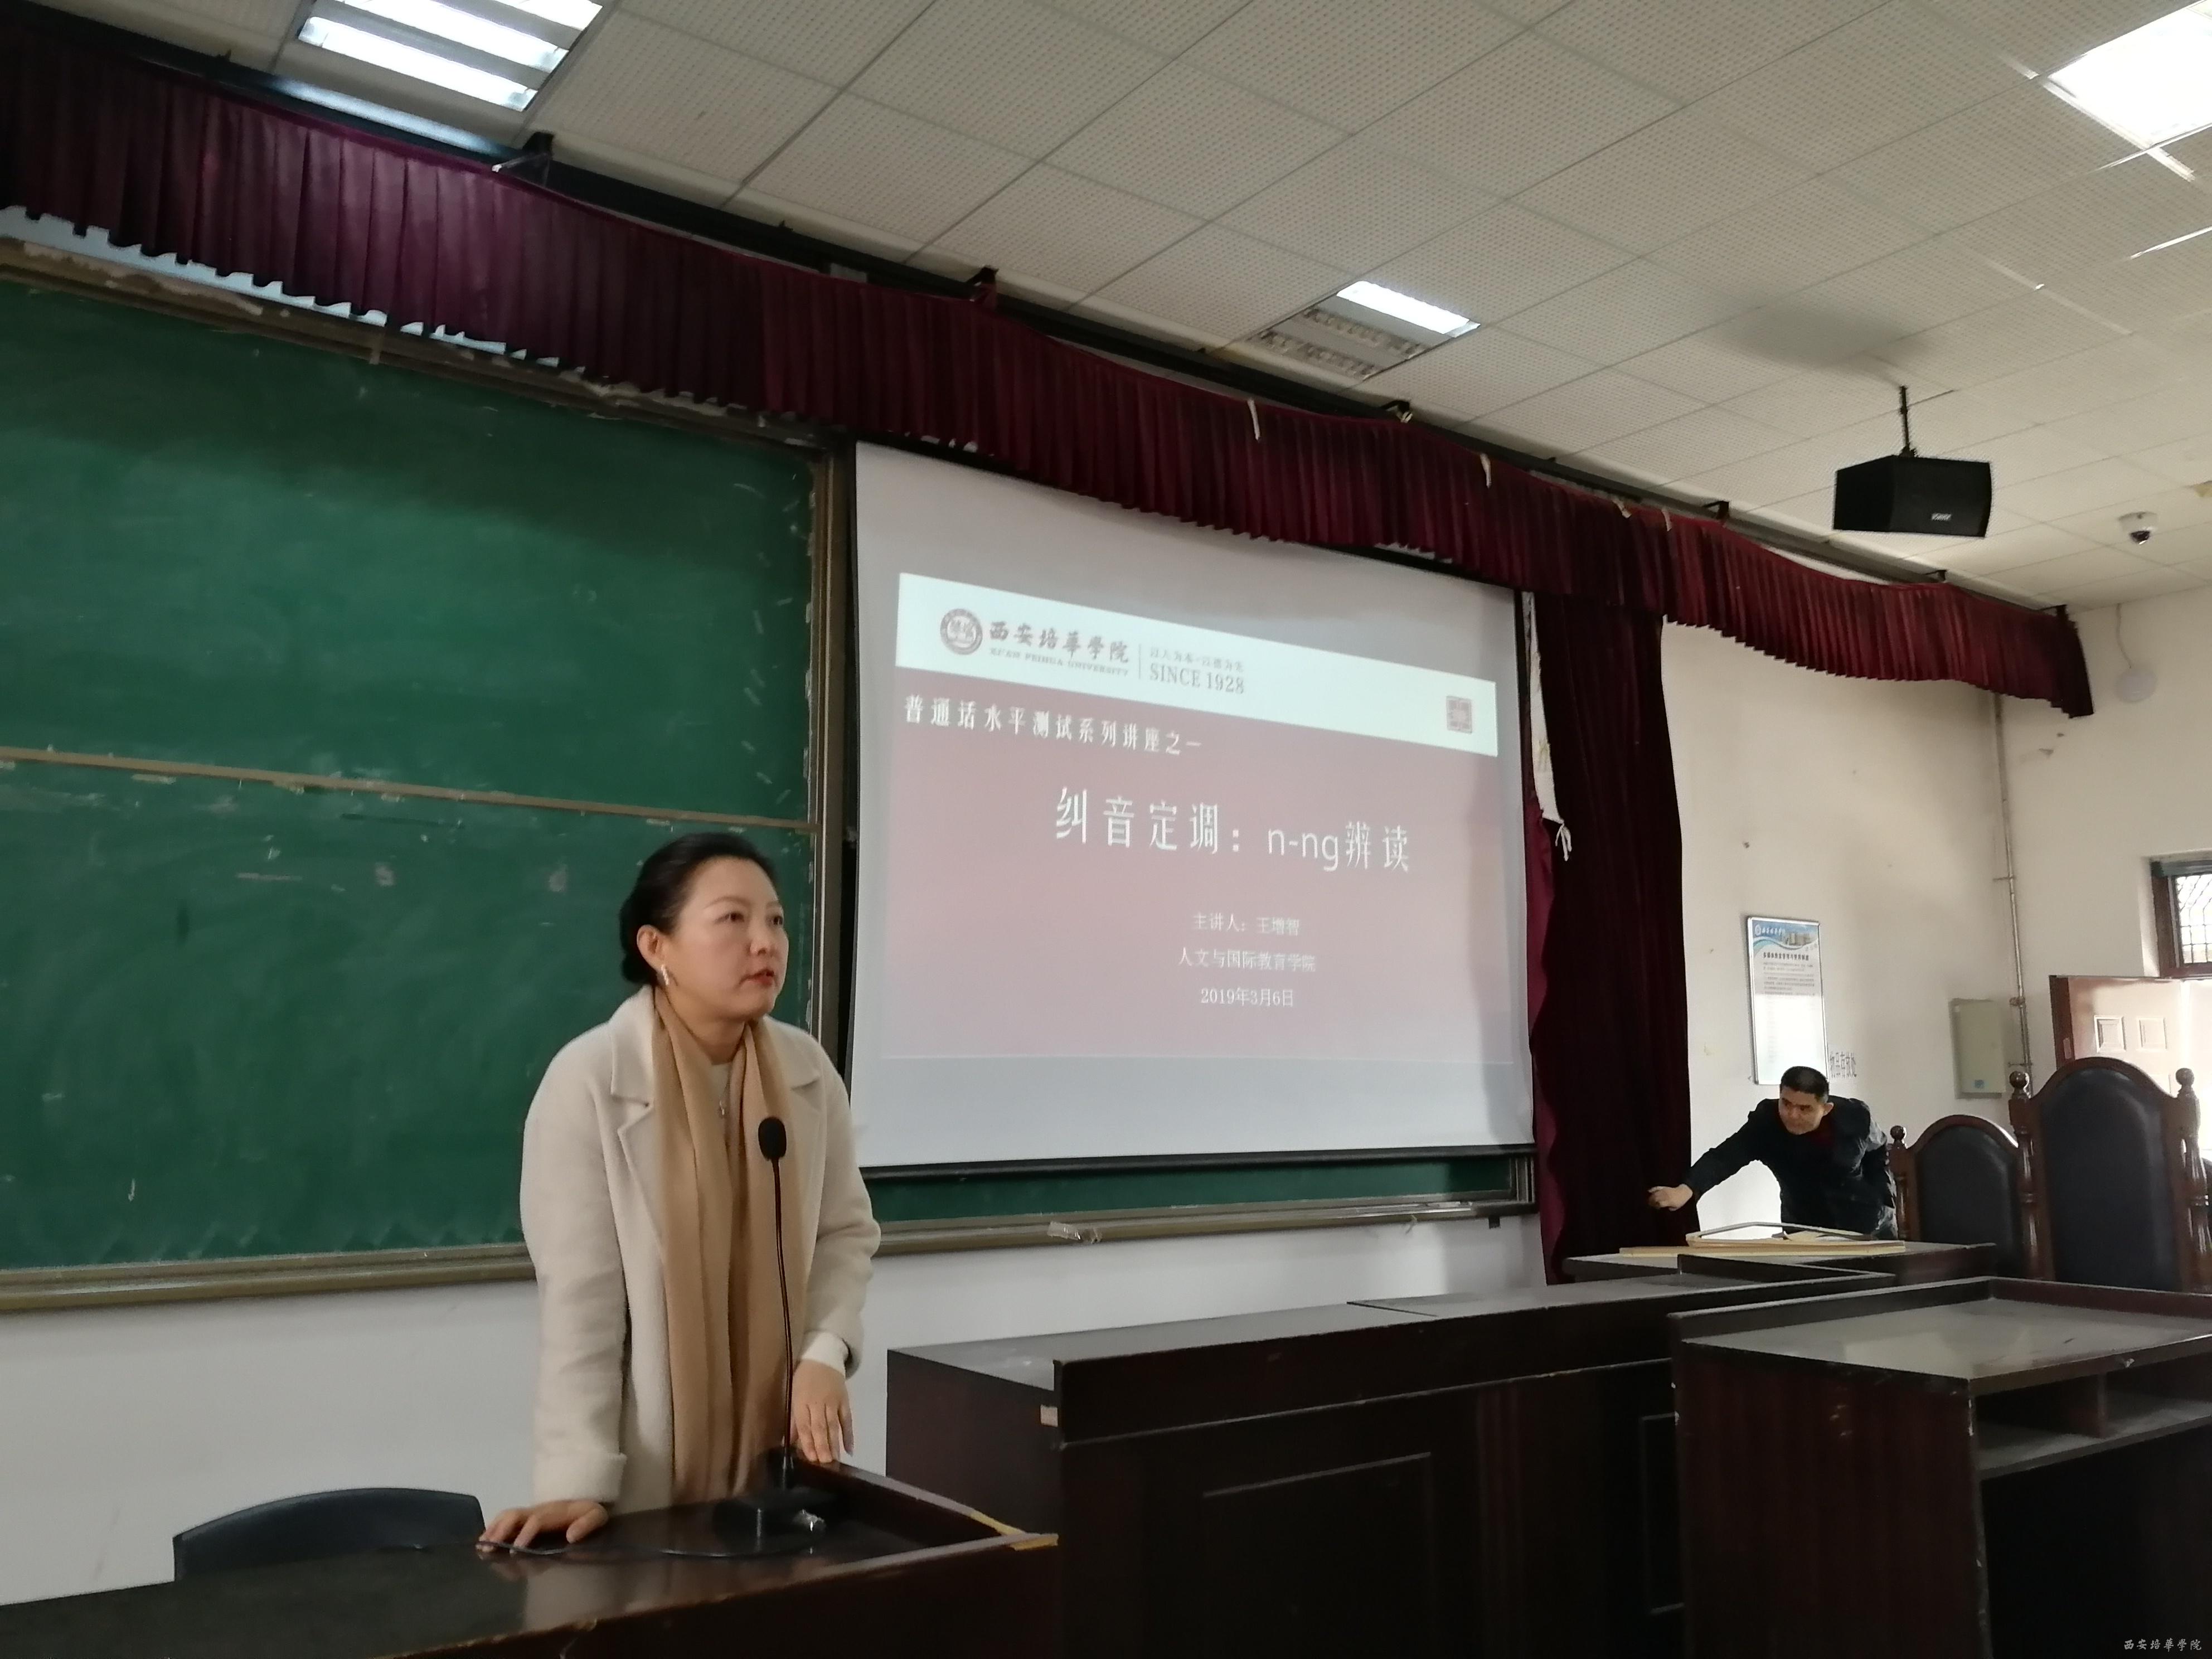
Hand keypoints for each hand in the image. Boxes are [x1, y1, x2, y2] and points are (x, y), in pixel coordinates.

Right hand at [479, 1499, 607, 1550]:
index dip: (525, 1534)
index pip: (536, 1521)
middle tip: (490, 1549)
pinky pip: (505, 1519)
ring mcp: (529, 1513)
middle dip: (501, 1531)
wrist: (586, 1505)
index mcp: (555, 1512)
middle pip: (515, 1515)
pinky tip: (483, 1544)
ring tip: (482, 1548)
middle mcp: (538, 1511)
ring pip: (507, 1516)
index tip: (516, 1551)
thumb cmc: (590, 1514)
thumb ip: (588, 1524)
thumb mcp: (597, 1516)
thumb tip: (571, 1536)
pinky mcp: (525, 1518)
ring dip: (493, 1530)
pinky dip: (492, 1529)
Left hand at [790, 1357, 852, 1465]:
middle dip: (822, 1445)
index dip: (808, 1441)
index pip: (805, 1424)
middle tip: (825, 1462)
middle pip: (820, 1426)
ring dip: (834, 1443)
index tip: (811, 1457)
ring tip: (835, 1460)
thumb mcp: (794, 1395)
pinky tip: (849, 1449)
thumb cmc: (804, 1379)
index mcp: (802, 1401)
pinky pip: (847, 1419)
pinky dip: (849, 1434)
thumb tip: (788, 1443)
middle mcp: (818, 1402)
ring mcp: (834, 1401)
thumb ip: (794, 1420)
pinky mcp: (845, 1400)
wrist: (823, 1357)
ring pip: (834, 1424)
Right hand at [1647, 1184, 1693, 1210]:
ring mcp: (1664, 1191)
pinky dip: (1652, 1190)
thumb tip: (1663, 1208)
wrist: (1684, 1192)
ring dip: (1651, 1197)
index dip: (1656, 1206)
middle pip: (1655, 1198)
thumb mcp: (1676, 1207)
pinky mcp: (1664, 1187)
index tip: (1655, 1208)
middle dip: (1651, 1202)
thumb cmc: (1680, 1201)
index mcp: (1669, 1201)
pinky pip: (1656, 1188)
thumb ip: (1669, 1208)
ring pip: (1655, 1193)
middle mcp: (1666, 1195)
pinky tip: (1649, 1191)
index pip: (1659, 1203)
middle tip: (1649, 1204)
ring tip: (1648, 1199)